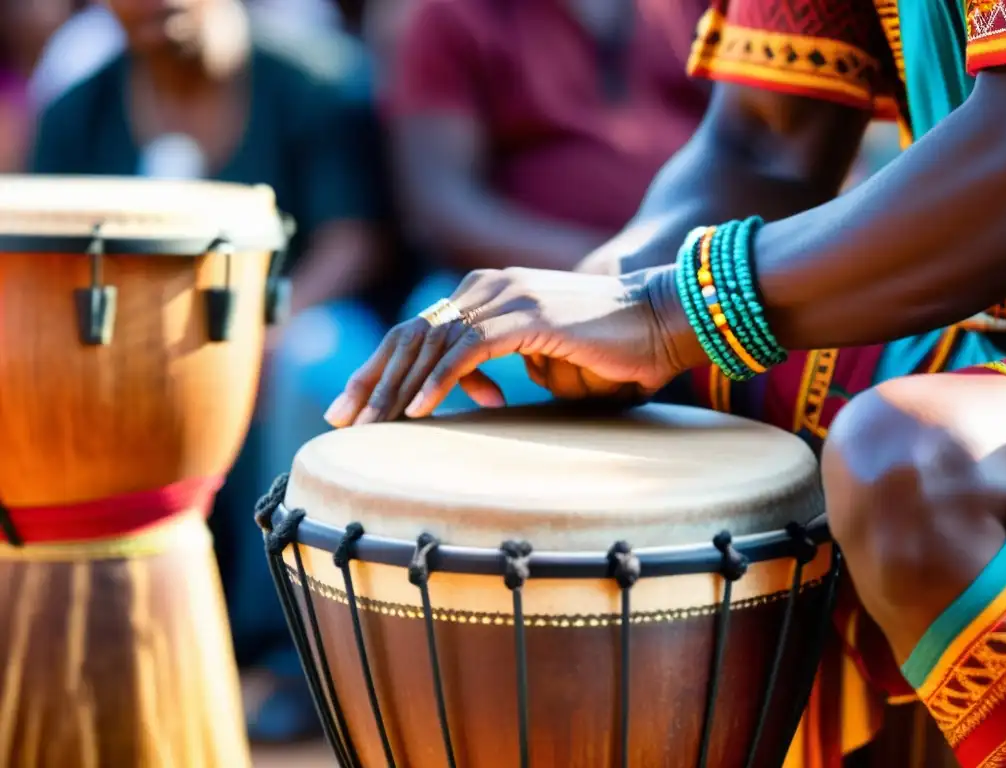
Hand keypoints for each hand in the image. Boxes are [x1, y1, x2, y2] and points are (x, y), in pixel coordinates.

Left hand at [324, 266, 701, 426]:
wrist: (661, 321)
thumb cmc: (607, 348)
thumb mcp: (539, 358)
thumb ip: (500, 366)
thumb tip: (471, 394)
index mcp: (484, 294)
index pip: (417, 332)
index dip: (378, 369)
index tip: (353, 407)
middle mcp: (486, 287)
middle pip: (410, 335)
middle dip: (371, 380)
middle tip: (341, 420)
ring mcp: (505, 297)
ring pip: (432, 344)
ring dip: (397, 389)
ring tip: (370, 428)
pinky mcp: (527, 316)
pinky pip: (469, 351)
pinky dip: (440, 381)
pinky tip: (418, 411)